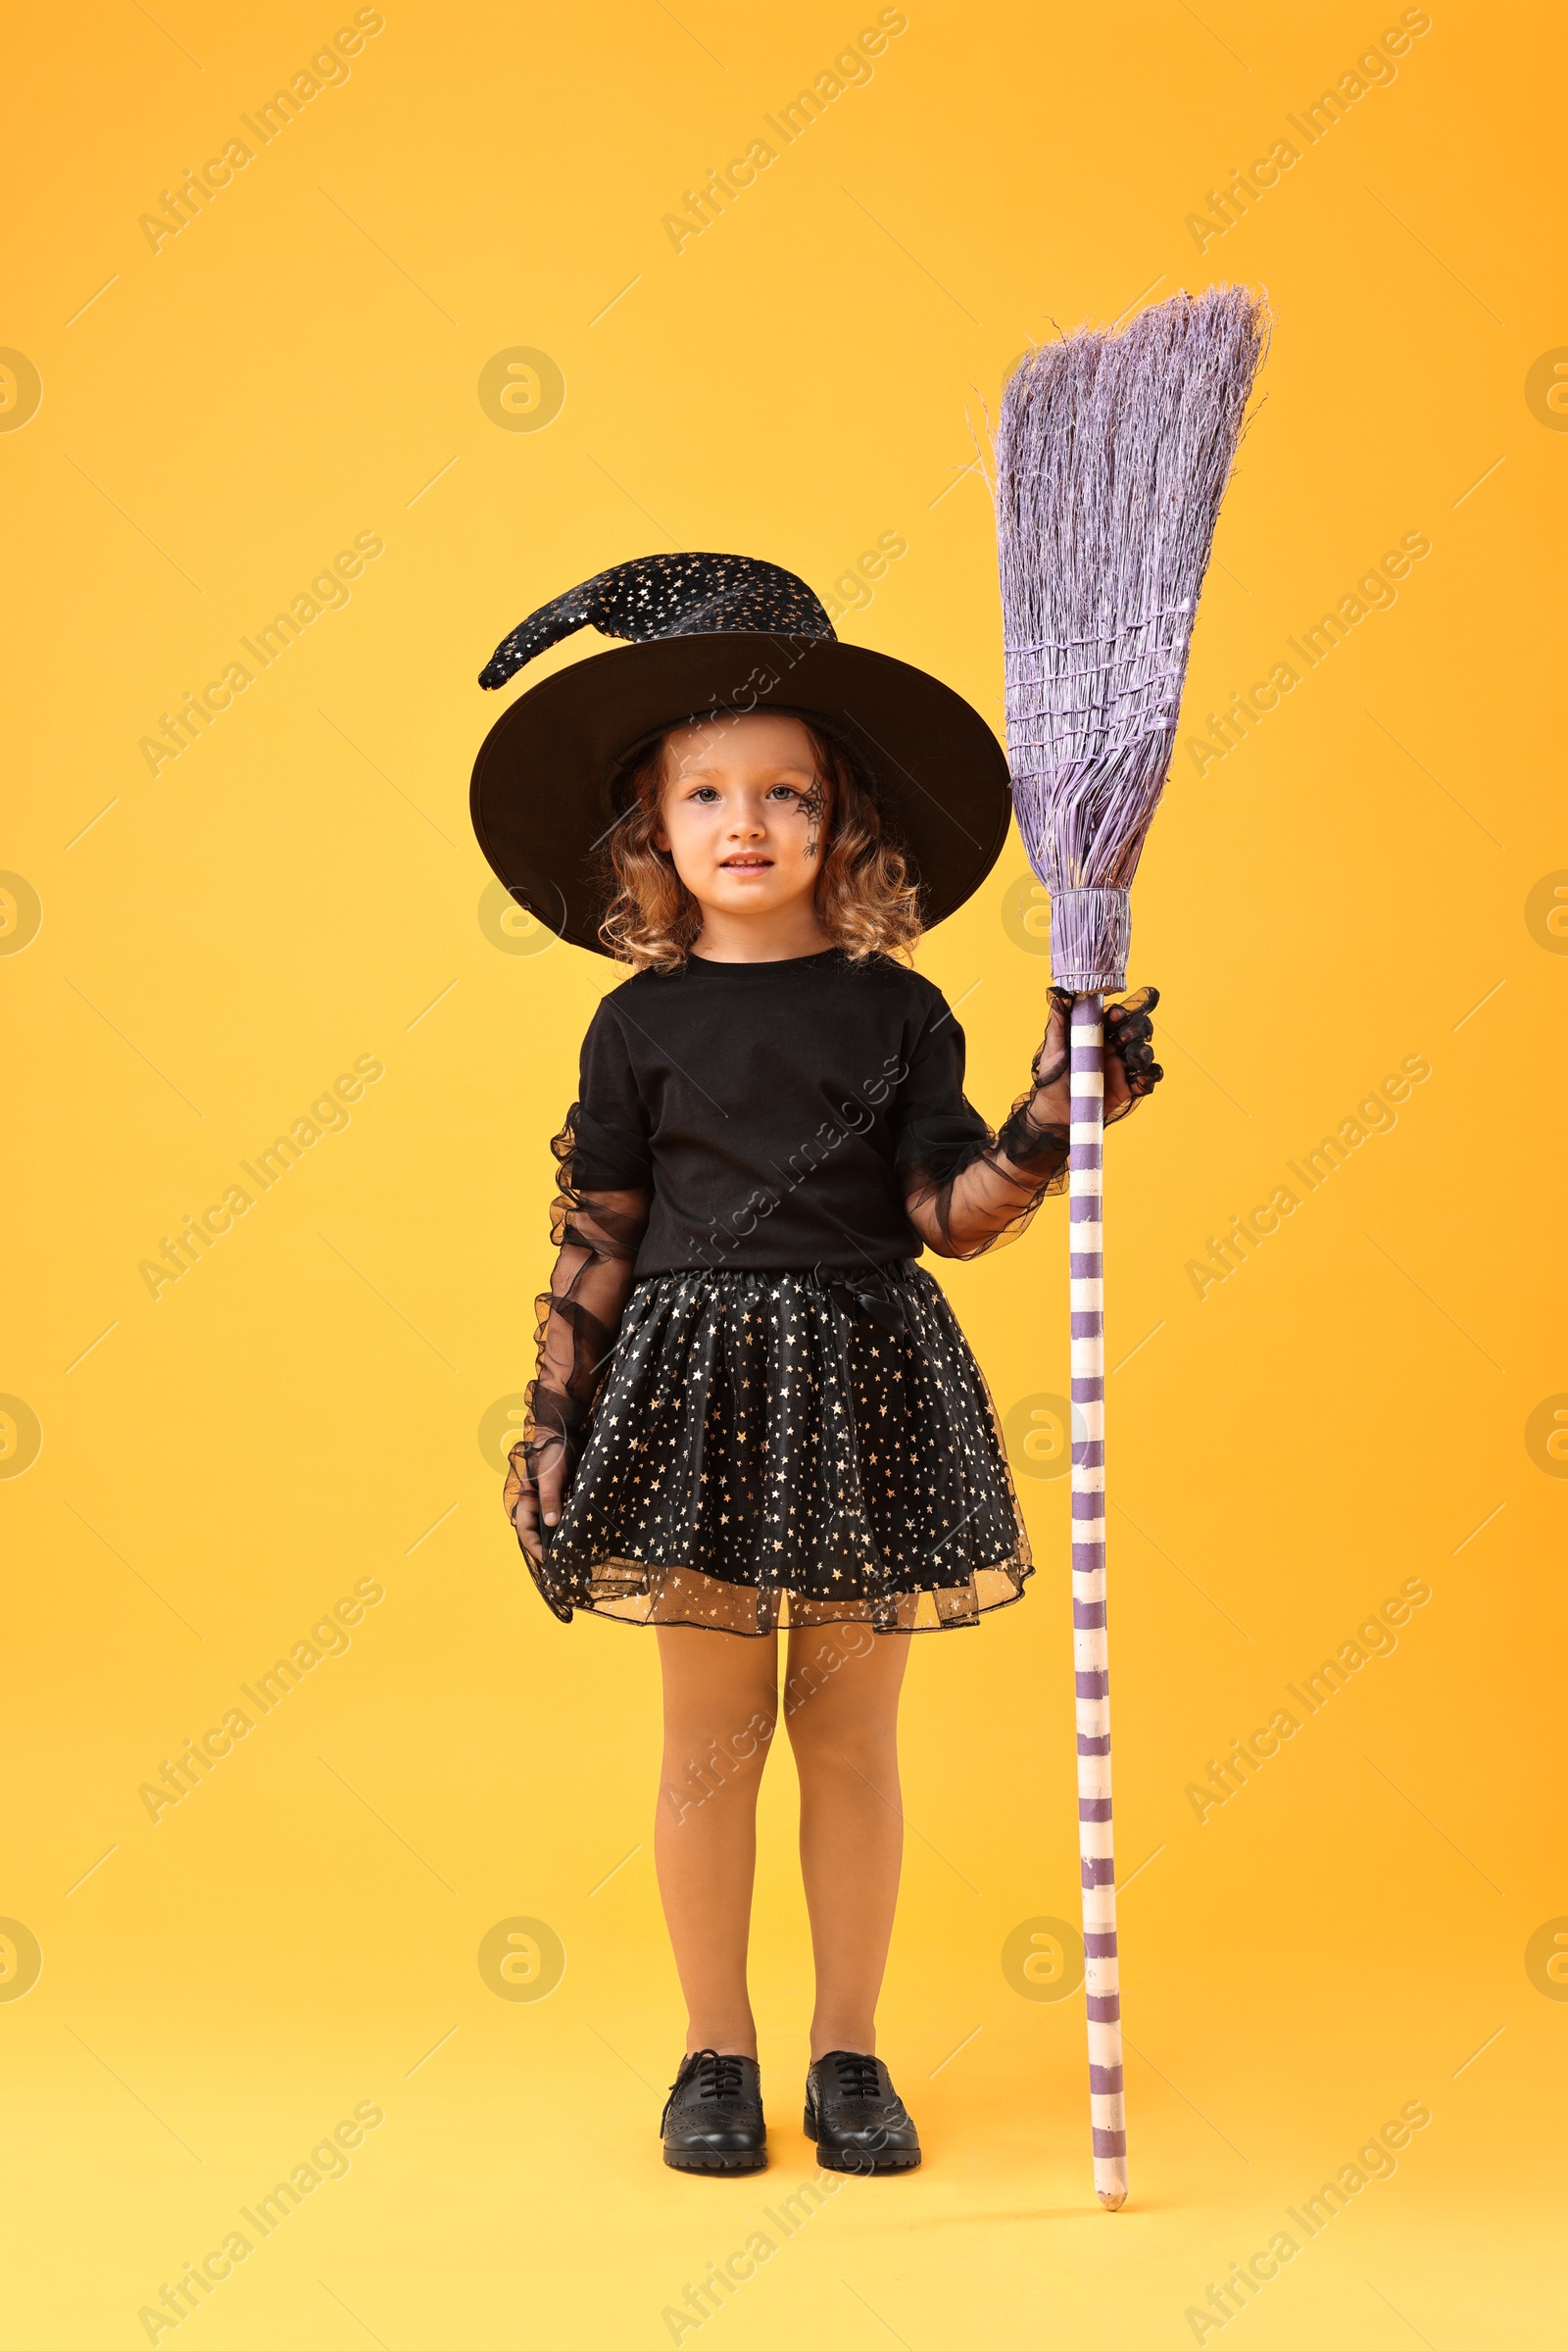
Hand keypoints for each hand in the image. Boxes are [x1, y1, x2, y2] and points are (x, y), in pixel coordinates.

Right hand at [505, 1435, 567, 1564]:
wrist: (565, 1432)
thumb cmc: (552, 1453)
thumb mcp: (550, 1477)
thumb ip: (550, 1498)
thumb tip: (551, 1524)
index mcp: (527, 1501)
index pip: (526, 1531)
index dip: (535, 1548)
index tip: (548, 1561)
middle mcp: (538, 1503)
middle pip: (540, 1532)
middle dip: (549, 1548)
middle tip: (564, 1564)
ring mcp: (553, 1500)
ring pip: (555, 1525)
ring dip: (563, 1537)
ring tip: (576, 1553)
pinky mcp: (567, 1495)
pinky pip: (568, 1515)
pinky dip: (574, 1525)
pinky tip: (586, 1534)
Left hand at [1027, 985, 1163, 1126]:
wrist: (1055, 1112)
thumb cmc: (1051, 1078)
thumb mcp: (1053, 1050)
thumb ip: (1057, 1025)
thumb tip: (1057, 998)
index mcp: (1097, 1035)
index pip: (1116, 1017)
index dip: (1120, 1013)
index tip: (1116, 1016)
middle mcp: (1113, 1047)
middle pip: (1137, 1029)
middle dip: (1136, 1029)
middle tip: (1124, 1038)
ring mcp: (1122, 1067)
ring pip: (1145, 1051)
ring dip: (1144, 1051)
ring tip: (1133, 1059)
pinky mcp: (1127, 1087)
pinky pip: (1148, 1079)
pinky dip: (1150, 1077)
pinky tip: (1141, 1079)